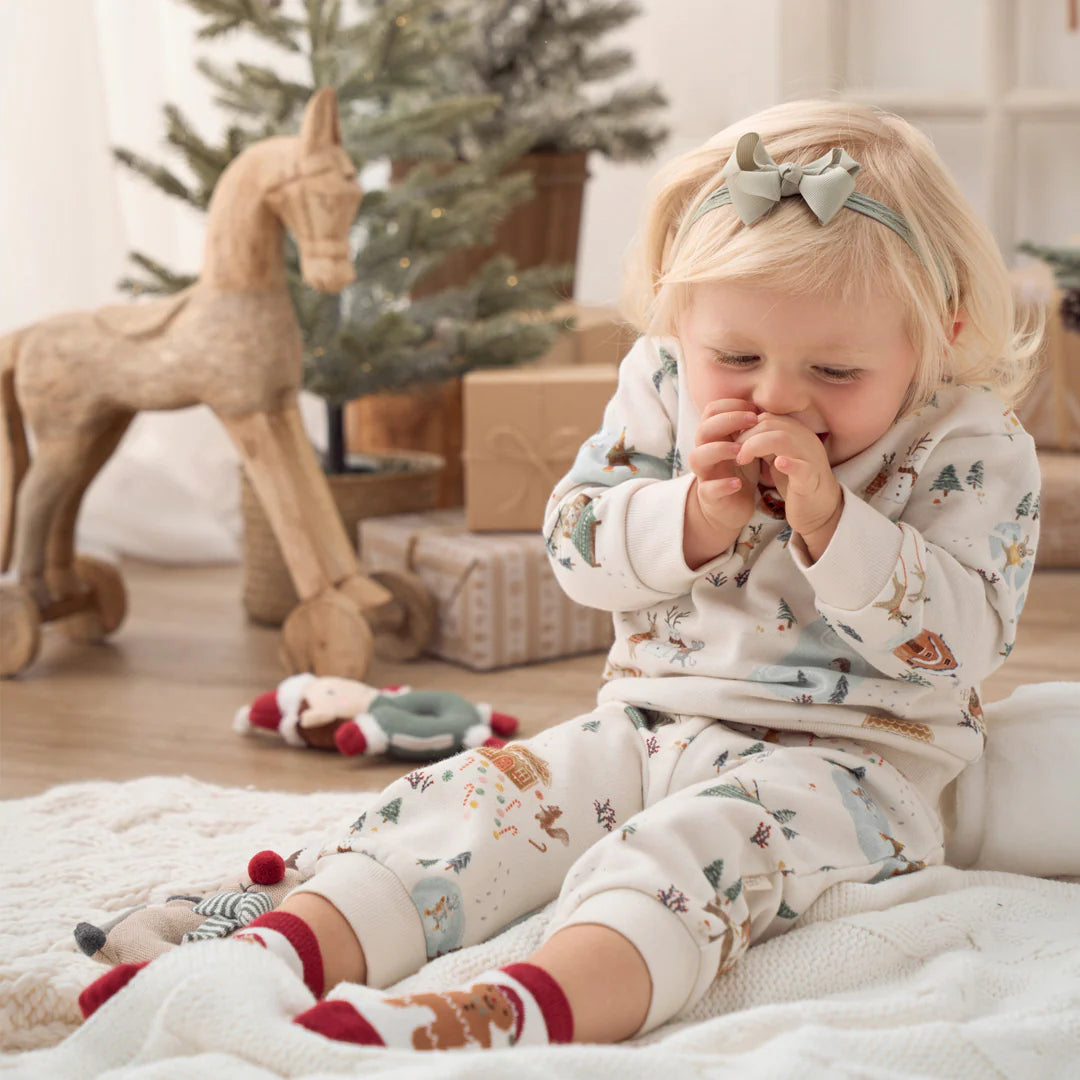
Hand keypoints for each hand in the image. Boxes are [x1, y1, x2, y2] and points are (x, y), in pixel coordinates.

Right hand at [687, 398, 761, 535]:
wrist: (731, 506)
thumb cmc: (739, 471)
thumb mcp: (745, 445)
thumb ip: (748, 427)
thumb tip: (765, 403)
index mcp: (713, 437)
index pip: (711, 411)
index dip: (731, 406)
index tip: (755, 410)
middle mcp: (704, 452)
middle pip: (703, 429)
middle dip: (728, 421)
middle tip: (753, 421)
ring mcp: (704, 474)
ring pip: (698, 456)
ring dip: (719, 450)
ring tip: (740, 451)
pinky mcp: (709, 496)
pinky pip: (708, 489)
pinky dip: (722, 485)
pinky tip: (738, 484)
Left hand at [733, 413, 841, 540]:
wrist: (819, 510)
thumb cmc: (794, 482)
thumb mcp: (777, 457)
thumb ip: (765, 443)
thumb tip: (740, 431)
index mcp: (797, 433)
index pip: (767, 417)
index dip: (745, 427)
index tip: (732, 443)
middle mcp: (805, 440)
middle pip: (770, 424)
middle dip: (745, 436)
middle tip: (733, 453)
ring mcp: (810, 458)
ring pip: (782, 439)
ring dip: (754, 446)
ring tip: (741, 460)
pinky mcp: (812, 480)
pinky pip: (802, 467)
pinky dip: (789, 463)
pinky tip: (777, 464)